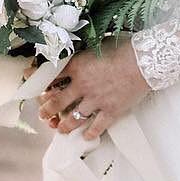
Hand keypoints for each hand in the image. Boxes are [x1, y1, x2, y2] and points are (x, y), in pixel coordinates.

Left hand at [35, 40, 152, 141]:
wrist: (145, 61)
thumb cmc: (125, 47)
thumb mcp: (99, 44)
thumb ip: (86, 53)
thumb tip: (78, 53)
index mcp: (78, 66)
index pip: (52, 76)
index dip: (40, 81)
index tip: (33, 84)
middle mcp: (83, 85)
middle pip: (58, 102)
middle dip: (47, 109)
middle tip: (43, 113)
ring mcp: (96, 100)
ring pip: (74, 118)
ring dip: (64, 125)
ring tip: (59, 128)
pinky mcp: (111, 111)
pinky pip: (97, 126)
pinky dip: (90, 133)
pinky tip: (86, 136)